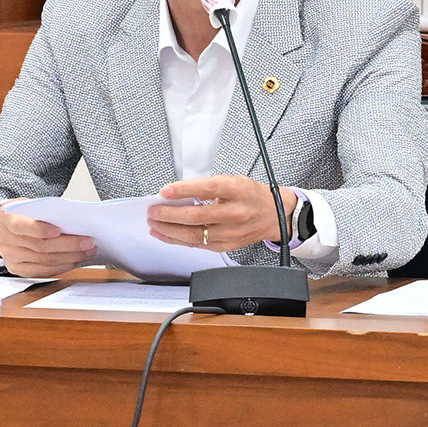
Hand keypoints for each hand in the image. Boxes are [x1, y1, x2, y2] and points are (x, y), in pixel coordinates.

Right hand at [0, 210, 94, 278]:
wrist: (4, 229)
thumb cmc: (22, 215)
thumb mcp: (28, 206)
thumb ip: (43, 212)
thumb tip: (72, 220)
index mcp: (6, 219)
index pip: (21, 226)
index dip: (40, 229)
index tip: (58, 230)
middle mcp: (6, 240)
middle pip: (39, 246)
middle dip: (67, 245)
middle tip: (87, 242)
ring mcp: (11, 257)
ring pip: (44, 260)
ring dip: (69, 257)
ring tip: (86, 251)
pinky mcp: (18, 269)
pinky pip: (43, 271)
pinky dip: (61, 266)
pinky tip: (74, 261)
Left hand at [149, 176, 290, 252]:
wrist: (274, 214)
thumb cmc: (250, 195)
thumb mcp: (232, 181)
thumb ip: (206, 186)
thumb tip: (176, 194)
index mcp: (237, 191)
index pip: (206, 190)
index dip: (183, 190)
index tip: (164, 191)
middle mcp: (235, 212)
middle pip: (197, 216)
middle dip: (169, 215)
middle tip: (153, 211)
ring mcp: (232, 232)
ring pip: (195, 234)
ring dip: (170, 230)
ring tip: (154, 224)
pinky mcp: (227, 245)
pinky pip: (198, 245)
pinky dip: (179, 240)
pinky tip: (166, 234)